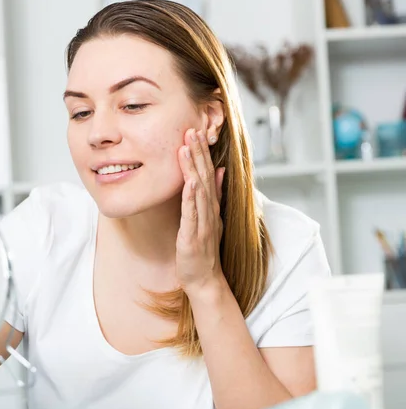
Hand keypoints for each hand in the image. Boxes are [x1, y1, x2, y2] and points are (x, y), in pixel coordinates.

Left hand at [176, 128, 224, 295]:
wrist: (205, 279)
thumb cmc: (204, 249)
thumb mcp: (210, 217)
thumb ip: (215, 194)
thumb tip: (220, 170)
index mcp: (211, 206)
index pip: (208, 174)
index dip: (202, 152)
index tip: (196, 131)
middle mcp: (209, 212)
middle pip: (205, 177)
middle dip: (198, 153)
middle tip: (192, 129)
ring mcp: (203, 224)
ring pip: (199, 192)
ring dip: (193, 168)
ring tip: (186, 147)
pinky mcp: (194, 237)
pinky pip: (193, 214)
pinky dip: (191, 198)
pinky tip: (189, 183)